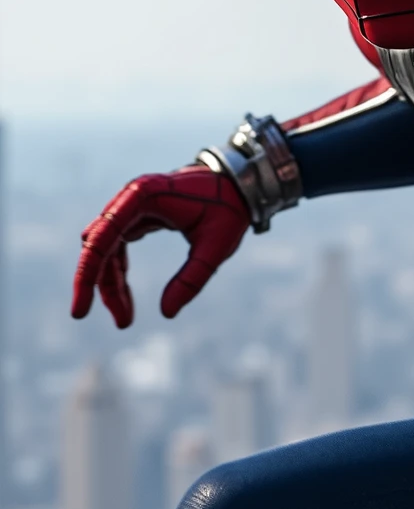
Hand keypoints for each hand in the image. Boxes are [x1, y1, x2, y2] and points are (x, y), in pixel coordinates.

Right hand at [72, 167, 250, 328]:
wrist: (238, 184)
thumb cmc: (229, 209)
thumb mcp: (216, 247)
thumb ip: (192, 279)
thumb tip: (166, 313)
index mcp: (143, 196)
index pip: (101, 237)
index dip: (87, 275)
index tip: (80, 310)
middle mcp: (130, 198)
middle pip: (99, 248)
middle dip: (103, 288)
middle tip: (122, 324)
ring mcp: (131, 207)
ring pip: (106, 251)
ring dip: (111, 285)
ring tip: (125, 319)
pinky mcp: (137, 216)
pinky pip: (117, 247)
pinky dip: (119, 273)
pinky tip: (125, 298)